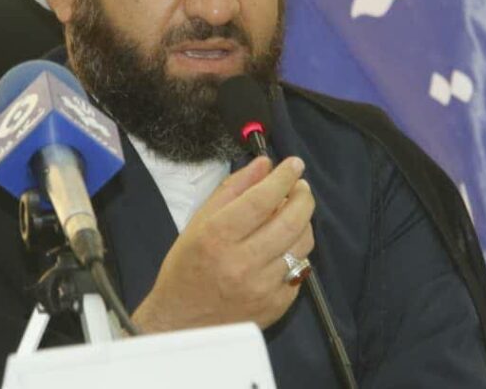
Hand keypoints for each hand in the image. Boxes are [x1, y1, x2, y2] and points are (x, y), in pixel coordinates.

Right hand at [131, 155, 314, 332]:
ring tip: (293, 214)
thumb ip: (233, 189)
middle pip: (291, 220)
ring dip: (303, 222)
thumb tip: (264, 165)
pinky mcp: (276, 305)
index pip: (262, 199)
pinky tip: (283, 246)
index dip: (283, 177)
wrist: (182, 321)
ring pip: (302, 244)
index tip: (294, 165)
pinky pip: (300, 270)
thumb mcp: (199, 222)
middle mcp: (242, 262)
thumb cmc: (187, 267)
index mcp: (218, 237)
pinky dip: (296, 252)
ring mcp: (263, 287)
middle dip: (303, 196)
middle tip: (300, 187)